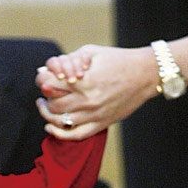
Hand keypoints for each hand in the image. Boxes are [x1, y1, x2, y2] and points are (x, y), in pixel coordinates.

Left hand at [35, 45, 158, 138]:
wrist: (145, 74)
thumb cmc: (117, 60)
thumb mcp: (91, 52)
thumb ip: (68, 60)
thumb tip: (45, 69)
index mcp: (84, 81)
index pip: (50, 85)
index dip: (42, 80)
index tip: (43, 78)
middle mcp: (87, 100)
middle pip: (53, 104)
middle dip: (45, 97)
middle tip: (45, 92)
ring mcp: (94, 115)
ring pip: (60, 121)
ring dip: (47, 114)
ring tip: (44, 105)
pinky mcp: (101, 124)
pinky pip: (75, 135)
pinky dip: (59, 134)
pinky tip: (50, 127)